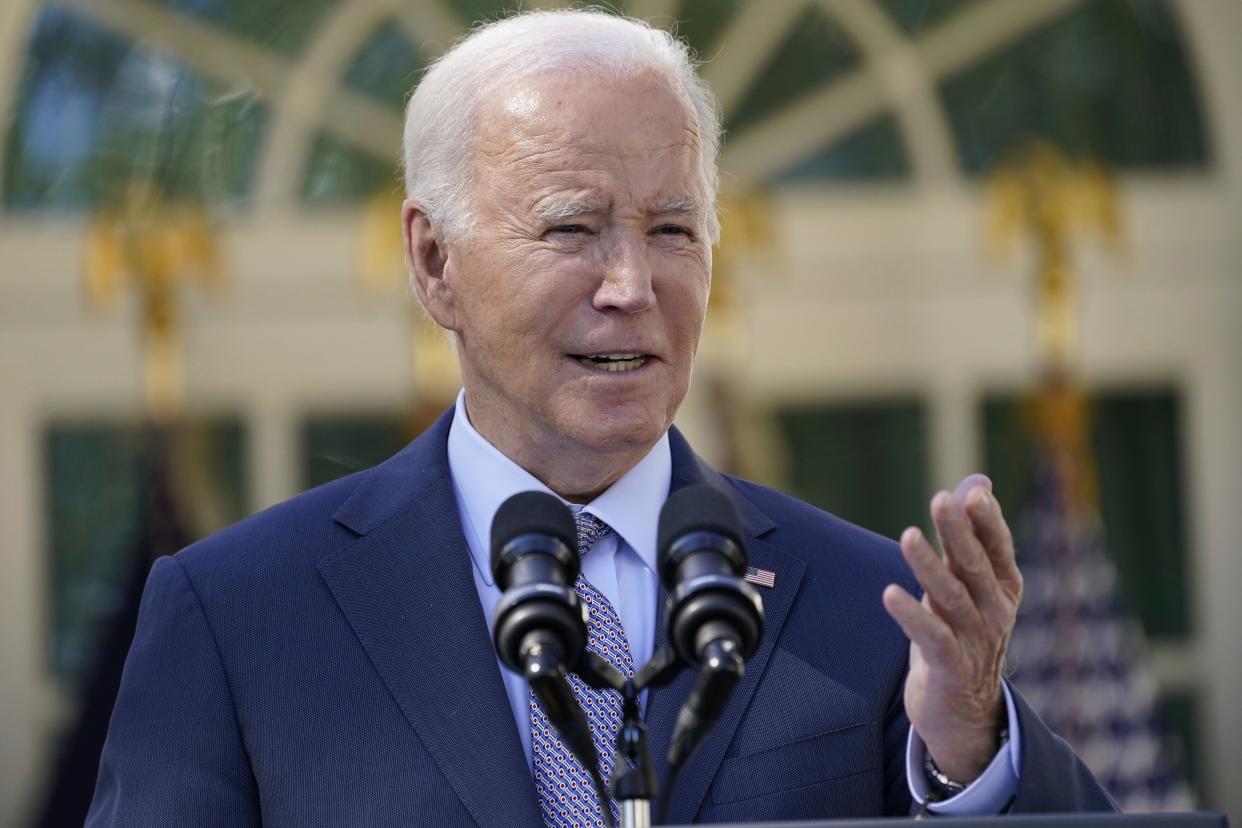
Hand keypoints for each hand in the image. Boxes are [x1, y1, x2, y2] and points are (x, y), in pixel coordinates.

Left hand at [882, 474, 1023, 782]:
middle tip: (940, 500)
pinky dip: (911, 615)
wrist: (963, 709)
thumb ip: (971, 538)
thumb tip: (977, 483)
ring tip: (908, 536)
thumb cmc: (962, 632)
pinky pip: (931, 636)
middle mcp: (994, 611)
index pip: (999, 549)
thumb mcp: (970, 585)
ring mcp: (975, 641)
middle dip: (958, 533)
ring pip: (950, 597)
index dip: (987, 522)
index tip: (973, 494)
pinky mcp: (951, 667)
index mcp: (1003, 588)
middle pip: (975, 566)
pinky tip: (890, 593)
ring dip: (928, 566)